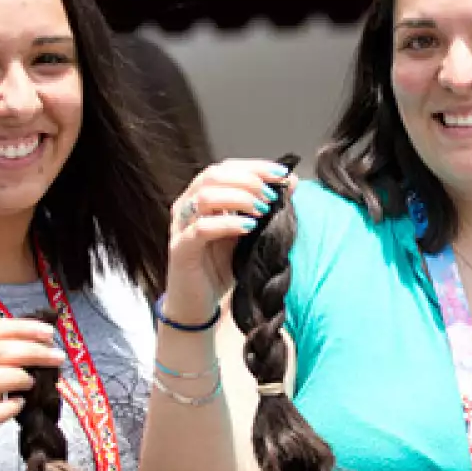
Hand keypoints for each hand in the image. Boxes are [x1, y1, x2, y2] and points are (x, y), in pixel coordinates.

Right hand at [164, 159, 295, 322]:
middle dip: (248, 180)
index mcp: (201, 196)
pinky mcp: (180, 249)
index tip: (282, 173)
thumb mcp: (248, 233)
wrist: (197, 304)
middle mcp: (187, 205)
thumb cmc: (221, 266)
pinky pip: (201, 229)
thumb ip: (264, 207)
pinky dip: (227, 224)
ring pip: (205, 196)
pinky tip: (249, 228)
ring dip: (238, 198)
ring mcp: (181, 226)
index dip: (254, 166)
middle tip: (272, 195)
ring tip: (262, 210)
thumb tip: (291, 182)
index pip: (226, 168)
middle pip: (214, 175)